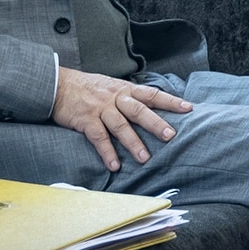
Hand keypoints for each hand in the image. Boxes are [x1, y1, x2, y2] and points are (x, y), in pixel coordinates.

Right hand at [52, 68, 191, 170]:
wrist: (59, 84)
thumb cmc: (89, 87)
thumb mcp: (113, 86)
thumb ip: (130, 96)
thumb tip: (151, 106)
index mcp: (126, 89)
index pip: (152, 94)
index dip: (170, 101)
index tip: (189, 108)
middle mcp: (116, 98)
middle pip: (140, 110)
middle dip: (156, 123)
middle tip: (171, 135)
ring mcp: (101, 109)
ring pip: (120, 126)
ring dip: (133, 143)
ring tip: (145, 158)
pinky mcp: (86, 120)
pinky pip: (98, 137)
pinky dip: (107, 152)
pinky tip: (114, 165)